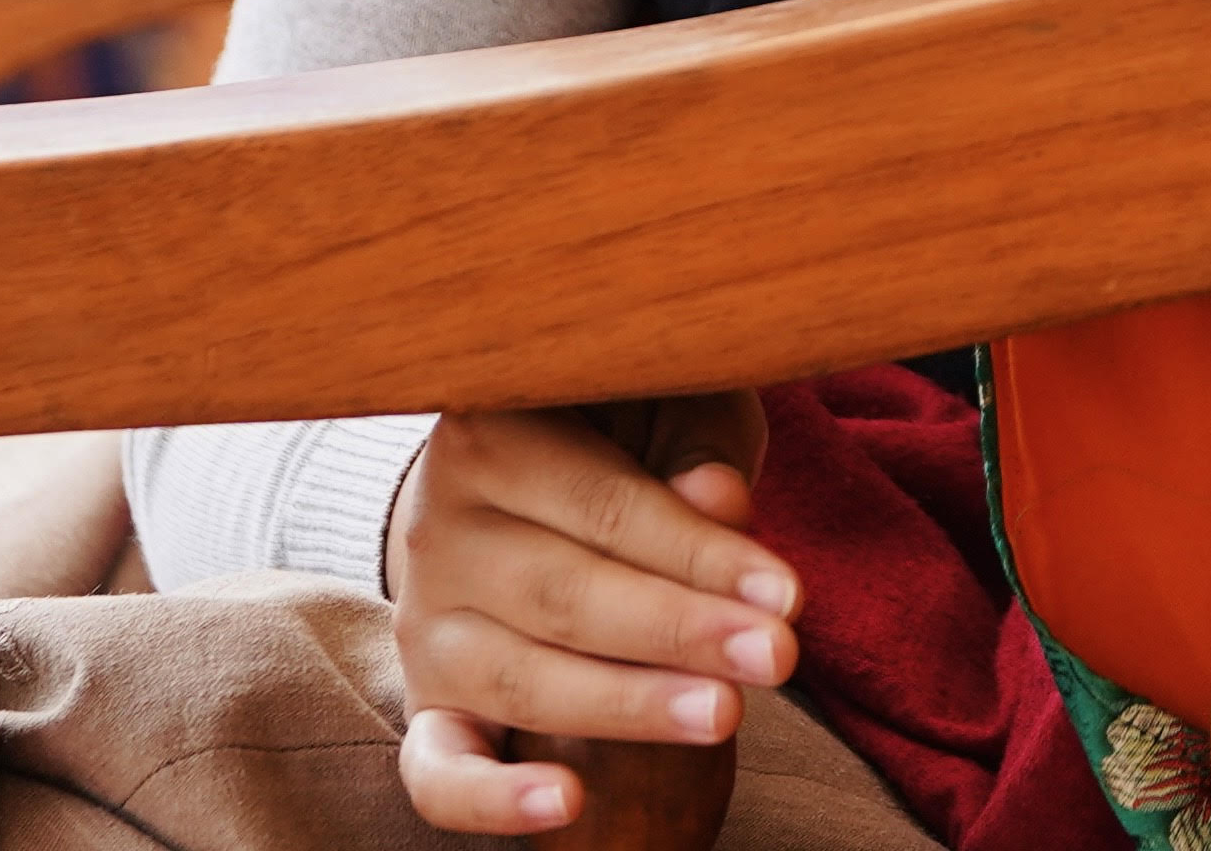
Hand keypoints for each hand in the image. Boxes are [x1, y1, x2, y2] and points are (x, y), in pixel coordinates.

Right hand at [390, 393, 796, 836]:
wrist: (529, 483)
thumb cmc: (629, 433)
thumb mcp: (671, 408)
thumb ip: (693, 446)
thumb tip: (716, 496)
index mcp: (489, 429)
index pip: (604, 506)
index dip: (699, 554)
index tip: (786, 596)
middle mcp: (437, 525)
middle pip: (565, 595)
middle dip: (679, 631)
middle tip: (774, 657)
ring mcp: (425, 620)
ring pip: (521, 679)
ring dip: (627, 705)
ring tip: (722, 715)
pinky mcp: (426, 699)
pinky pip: (437, 768)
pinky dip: (491, 796)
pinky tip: (564, 803)